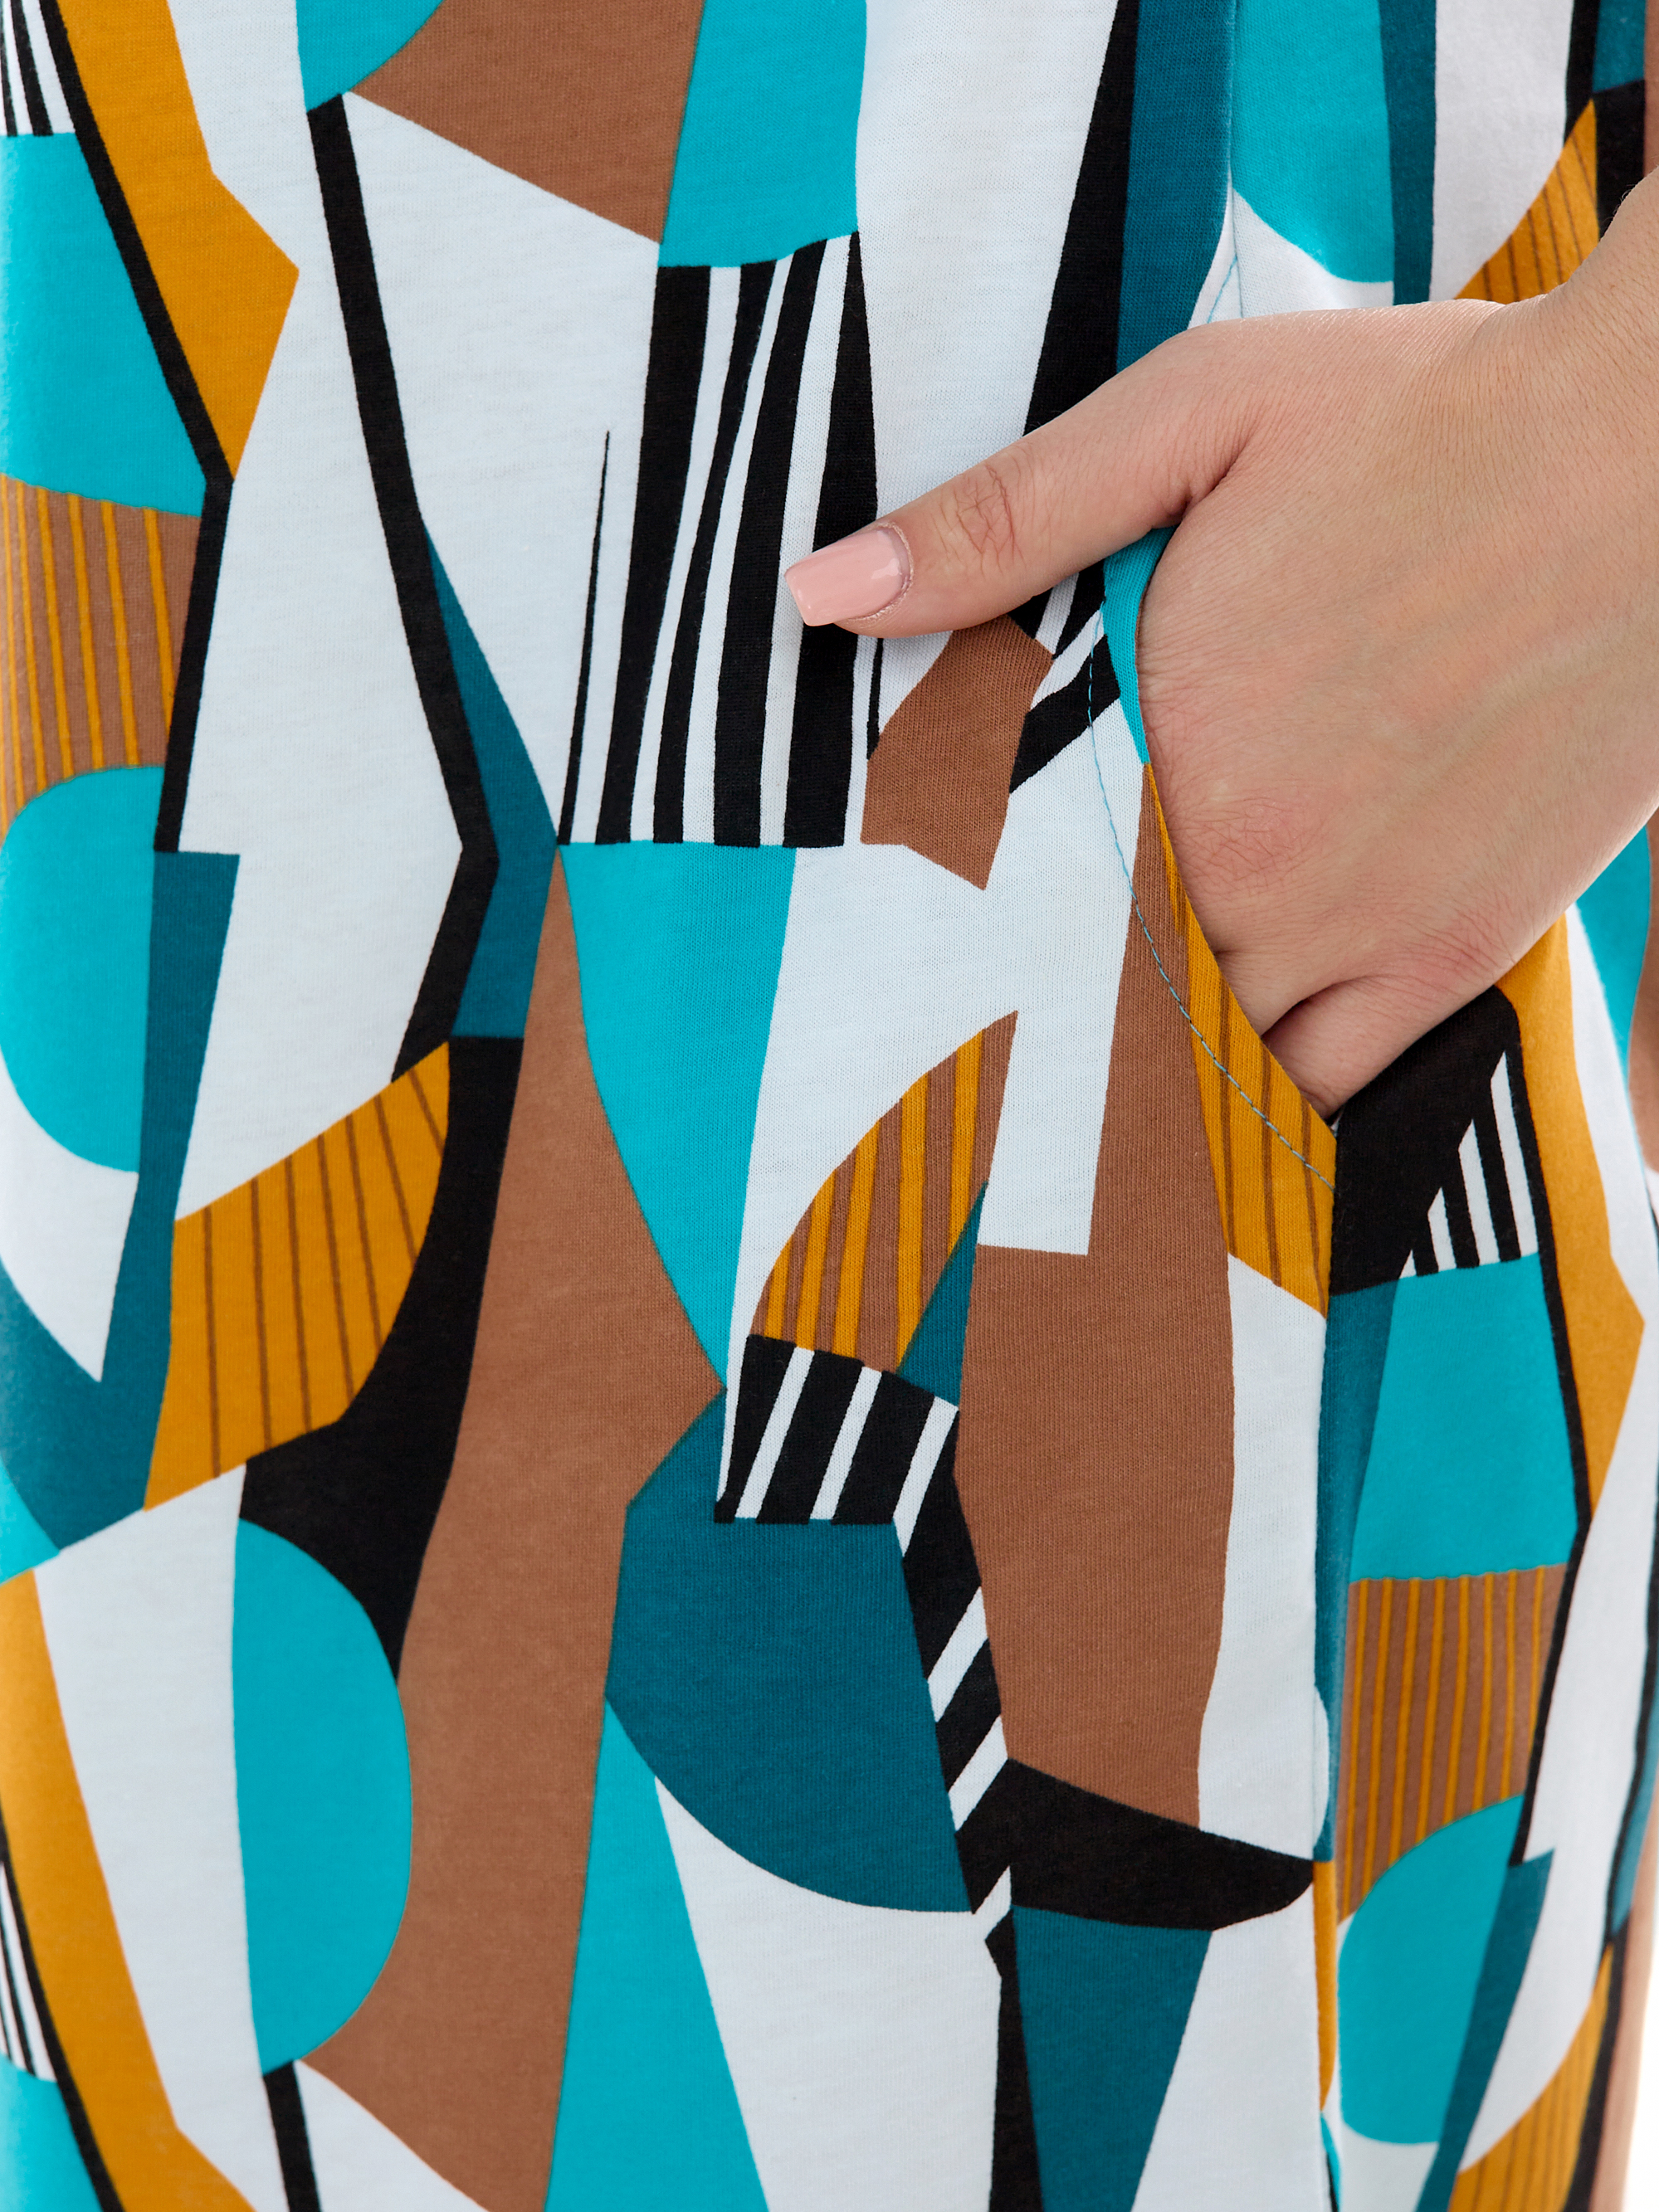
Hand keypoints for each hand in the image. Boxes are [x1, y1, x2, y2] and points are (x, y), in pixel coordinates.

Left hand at [785, 177, 1658, 1115]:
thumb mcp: (1196, 418)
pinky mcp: (1464, 956)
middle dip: (1045, 1016)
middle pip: (1104, 1004)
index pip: (1010, 910)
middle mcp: (1257, 879)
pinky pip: (1341, 1093)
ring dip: (1152, 1068)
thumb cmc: (1431, 421)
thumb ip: (1004, 520)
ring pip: (1211, 1065)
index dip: (961, 945)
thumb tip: (820, 594)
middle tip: (985, 1038)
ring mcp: (1367, 933)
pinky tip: (1235, 1095)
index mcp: (1170, 763)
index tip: (914, 973)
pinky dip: (1280, 1107)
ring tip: (1090, 1071)